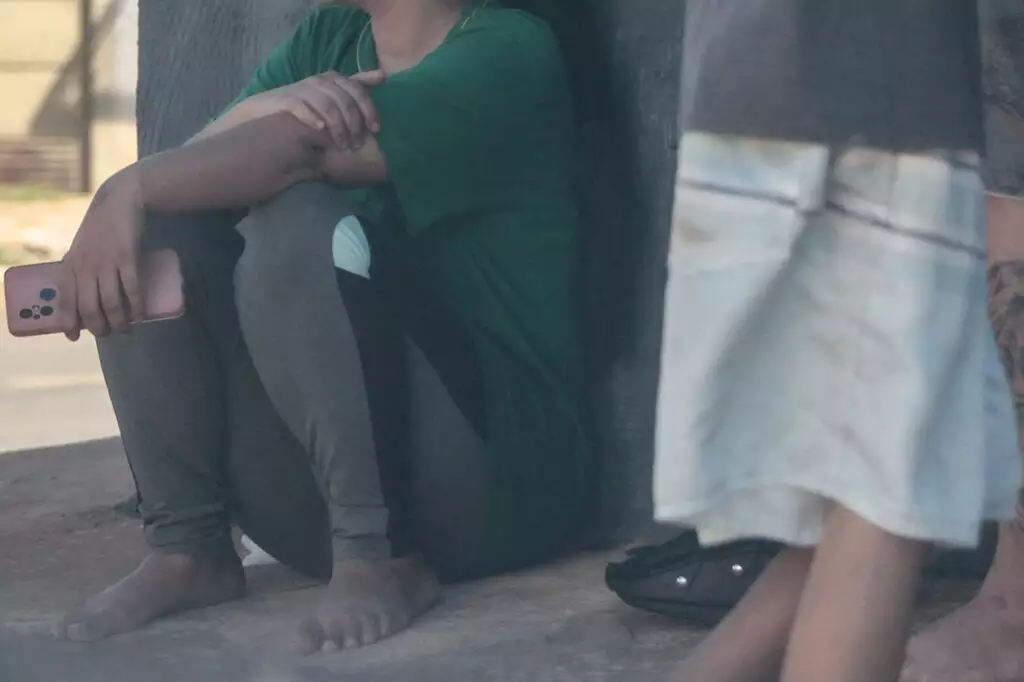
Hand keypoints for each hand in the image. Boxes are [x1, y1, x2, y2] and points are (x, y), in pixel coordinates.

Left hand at [58, 169, 145, 340]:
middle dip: (99, 327)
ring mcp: (107, 263)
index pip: (65, 300)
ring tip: (126, 330)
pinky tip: (140, 316)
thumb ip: (79, 270)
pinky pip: (132, 289)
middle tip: (109, 334)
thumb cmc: (101, 228)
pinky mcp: (127, 258)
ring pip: (111, 303)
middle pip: (90, 307)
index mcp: (71, 265)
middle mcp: (85, 266)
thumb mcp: (81, 249)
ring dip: (119, 322)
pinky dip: (136, 307)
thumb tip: (82, 298)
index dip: (69, 322)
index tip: (74, 337)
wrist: (120, 201)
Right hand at [254, 70, 385, 149]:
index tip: (376, 129)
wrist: (269, 108)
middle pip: (344, 100)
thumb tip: (384, 76)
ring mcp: (302, 89)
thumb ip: (357, 85)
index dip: (369, 109)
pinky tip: (321, 129)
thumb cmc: (307, 104)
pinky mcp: (286, 99)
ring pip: (327, 106)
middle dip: (354, 124)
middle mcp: (320, 81)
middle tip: (357, 143)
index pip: (358, 90)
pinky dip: (312, 118)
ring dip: (338, 127)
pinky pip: (301, 106)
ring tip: (343, 145)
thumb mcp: (334, 93)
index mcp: (334, 79)